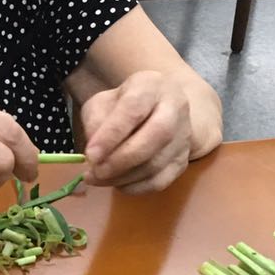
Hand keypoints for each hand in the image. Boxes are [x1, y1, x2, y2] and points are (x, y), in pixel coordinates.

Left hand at [79, 70, 192, 192]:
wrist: (161, 110)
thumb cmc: (125, 105)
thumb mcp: (103, 102)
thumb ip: (95, 121)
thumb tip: (94, 153)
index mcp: (151, 86)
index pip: (133, 109)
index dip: (111, 134)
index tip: (90, 155)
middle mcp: (175, 107)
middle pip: (155, 136)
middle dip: (121, 160)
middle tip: (95, 172)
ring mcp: (183, 135)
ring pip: (157, 163)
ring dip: (124, 177)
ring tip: (99, 179)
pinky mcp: (183, 160)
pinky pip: (161, 181)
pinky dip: (135, 188)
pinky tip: (117, 183)